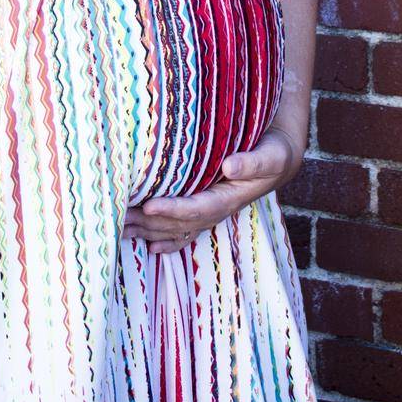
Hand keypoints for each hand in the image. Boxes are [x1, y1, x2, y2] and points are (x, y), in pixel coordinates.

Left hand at [121, 124, 304, 254]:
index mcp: (230, 199)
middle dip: (150, 223)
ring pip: (177, 228)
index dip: (173, 210)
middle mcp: (218, 210)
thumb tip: (229, 165)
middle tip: (121, 217)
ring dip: (150, 231)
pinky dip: (167, 240)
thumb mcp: (270, 156)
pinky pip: (185, 230)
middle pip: (180, 223)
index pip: (197, 209)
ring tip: (122, 228)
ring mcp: (211, 212)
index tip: (149, 205)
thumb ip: (253, 162)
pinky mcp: (207, 208)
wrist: (279, 159)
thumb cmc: (274, 154)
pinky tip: (151, 247)